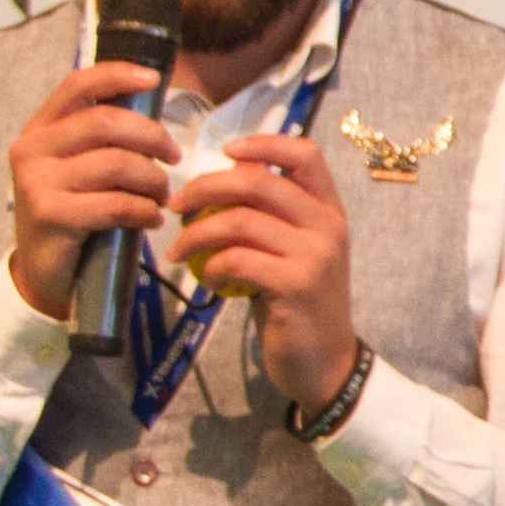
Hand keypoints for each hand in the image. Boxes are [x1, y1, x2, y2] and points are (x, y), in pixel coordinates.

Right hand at [5, 61, 180, 319]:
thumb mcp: (82, 170)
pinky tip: (152, 218)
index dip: (117, 75)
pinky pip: (115, 203)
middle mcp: (31, 149)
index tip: (153, 79)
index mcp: (40, 129)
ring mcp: (37, 182)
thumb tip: (154, 110)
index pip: (77, 85)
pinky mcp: (51, 215)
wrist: (46, 276)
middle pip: (106, 123)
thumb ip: (105, 140)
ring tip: (163, 196)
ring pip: (116, 164)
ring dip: (153, 180)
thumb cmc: (76, 216)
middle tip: (174, 156)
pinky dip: (144, 210)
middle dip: (152, 137)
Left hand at [170, 134, 358, 413]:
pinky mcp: (295, 285)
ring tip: (179, 250)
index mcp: (329, 210)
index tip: (225, 153)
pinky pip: (238, 259)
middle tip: (176, 206)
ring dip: (197, 233)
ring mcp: (315, 255)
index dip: (263, 142)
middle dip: (205, 187)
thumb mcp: (292, 250)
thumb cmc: (299, 303)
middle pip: (258, 181)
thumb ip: (271, 213)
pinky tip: (208, 279)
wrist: (324, 362)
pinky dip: (212, 266)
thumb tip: (229, 170)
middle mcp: (327, 226)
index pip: (306, 153)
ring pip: (240, 220)